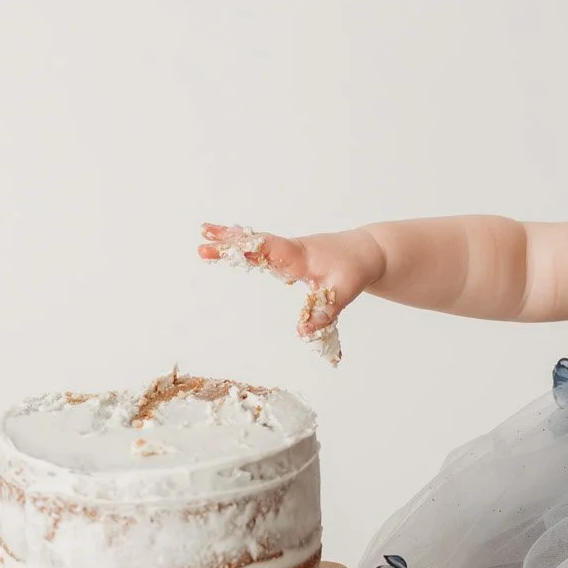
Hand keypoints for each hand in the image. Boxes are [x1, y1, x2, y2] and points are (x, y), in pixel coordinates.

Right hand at [197, 222, 381, 336]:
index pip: (268, 249)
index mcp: (299, 255)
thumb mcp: (344, 291)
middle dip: (229, 242)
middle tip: (201, 238)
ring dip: (231, 239)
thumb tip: (303, 333)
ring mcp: (287, 250)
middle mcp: (290, 249)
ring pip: (256, 242)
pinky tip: (229, 244)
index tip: (224, 247)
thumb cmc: (355, 268)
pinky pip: (261, 247)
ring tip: (203, 235)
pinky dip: (243, 244)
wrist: (366, 252)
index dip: (246, 249)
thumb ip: (324, 311)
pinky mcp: (288, 255)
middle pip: (255, 242)